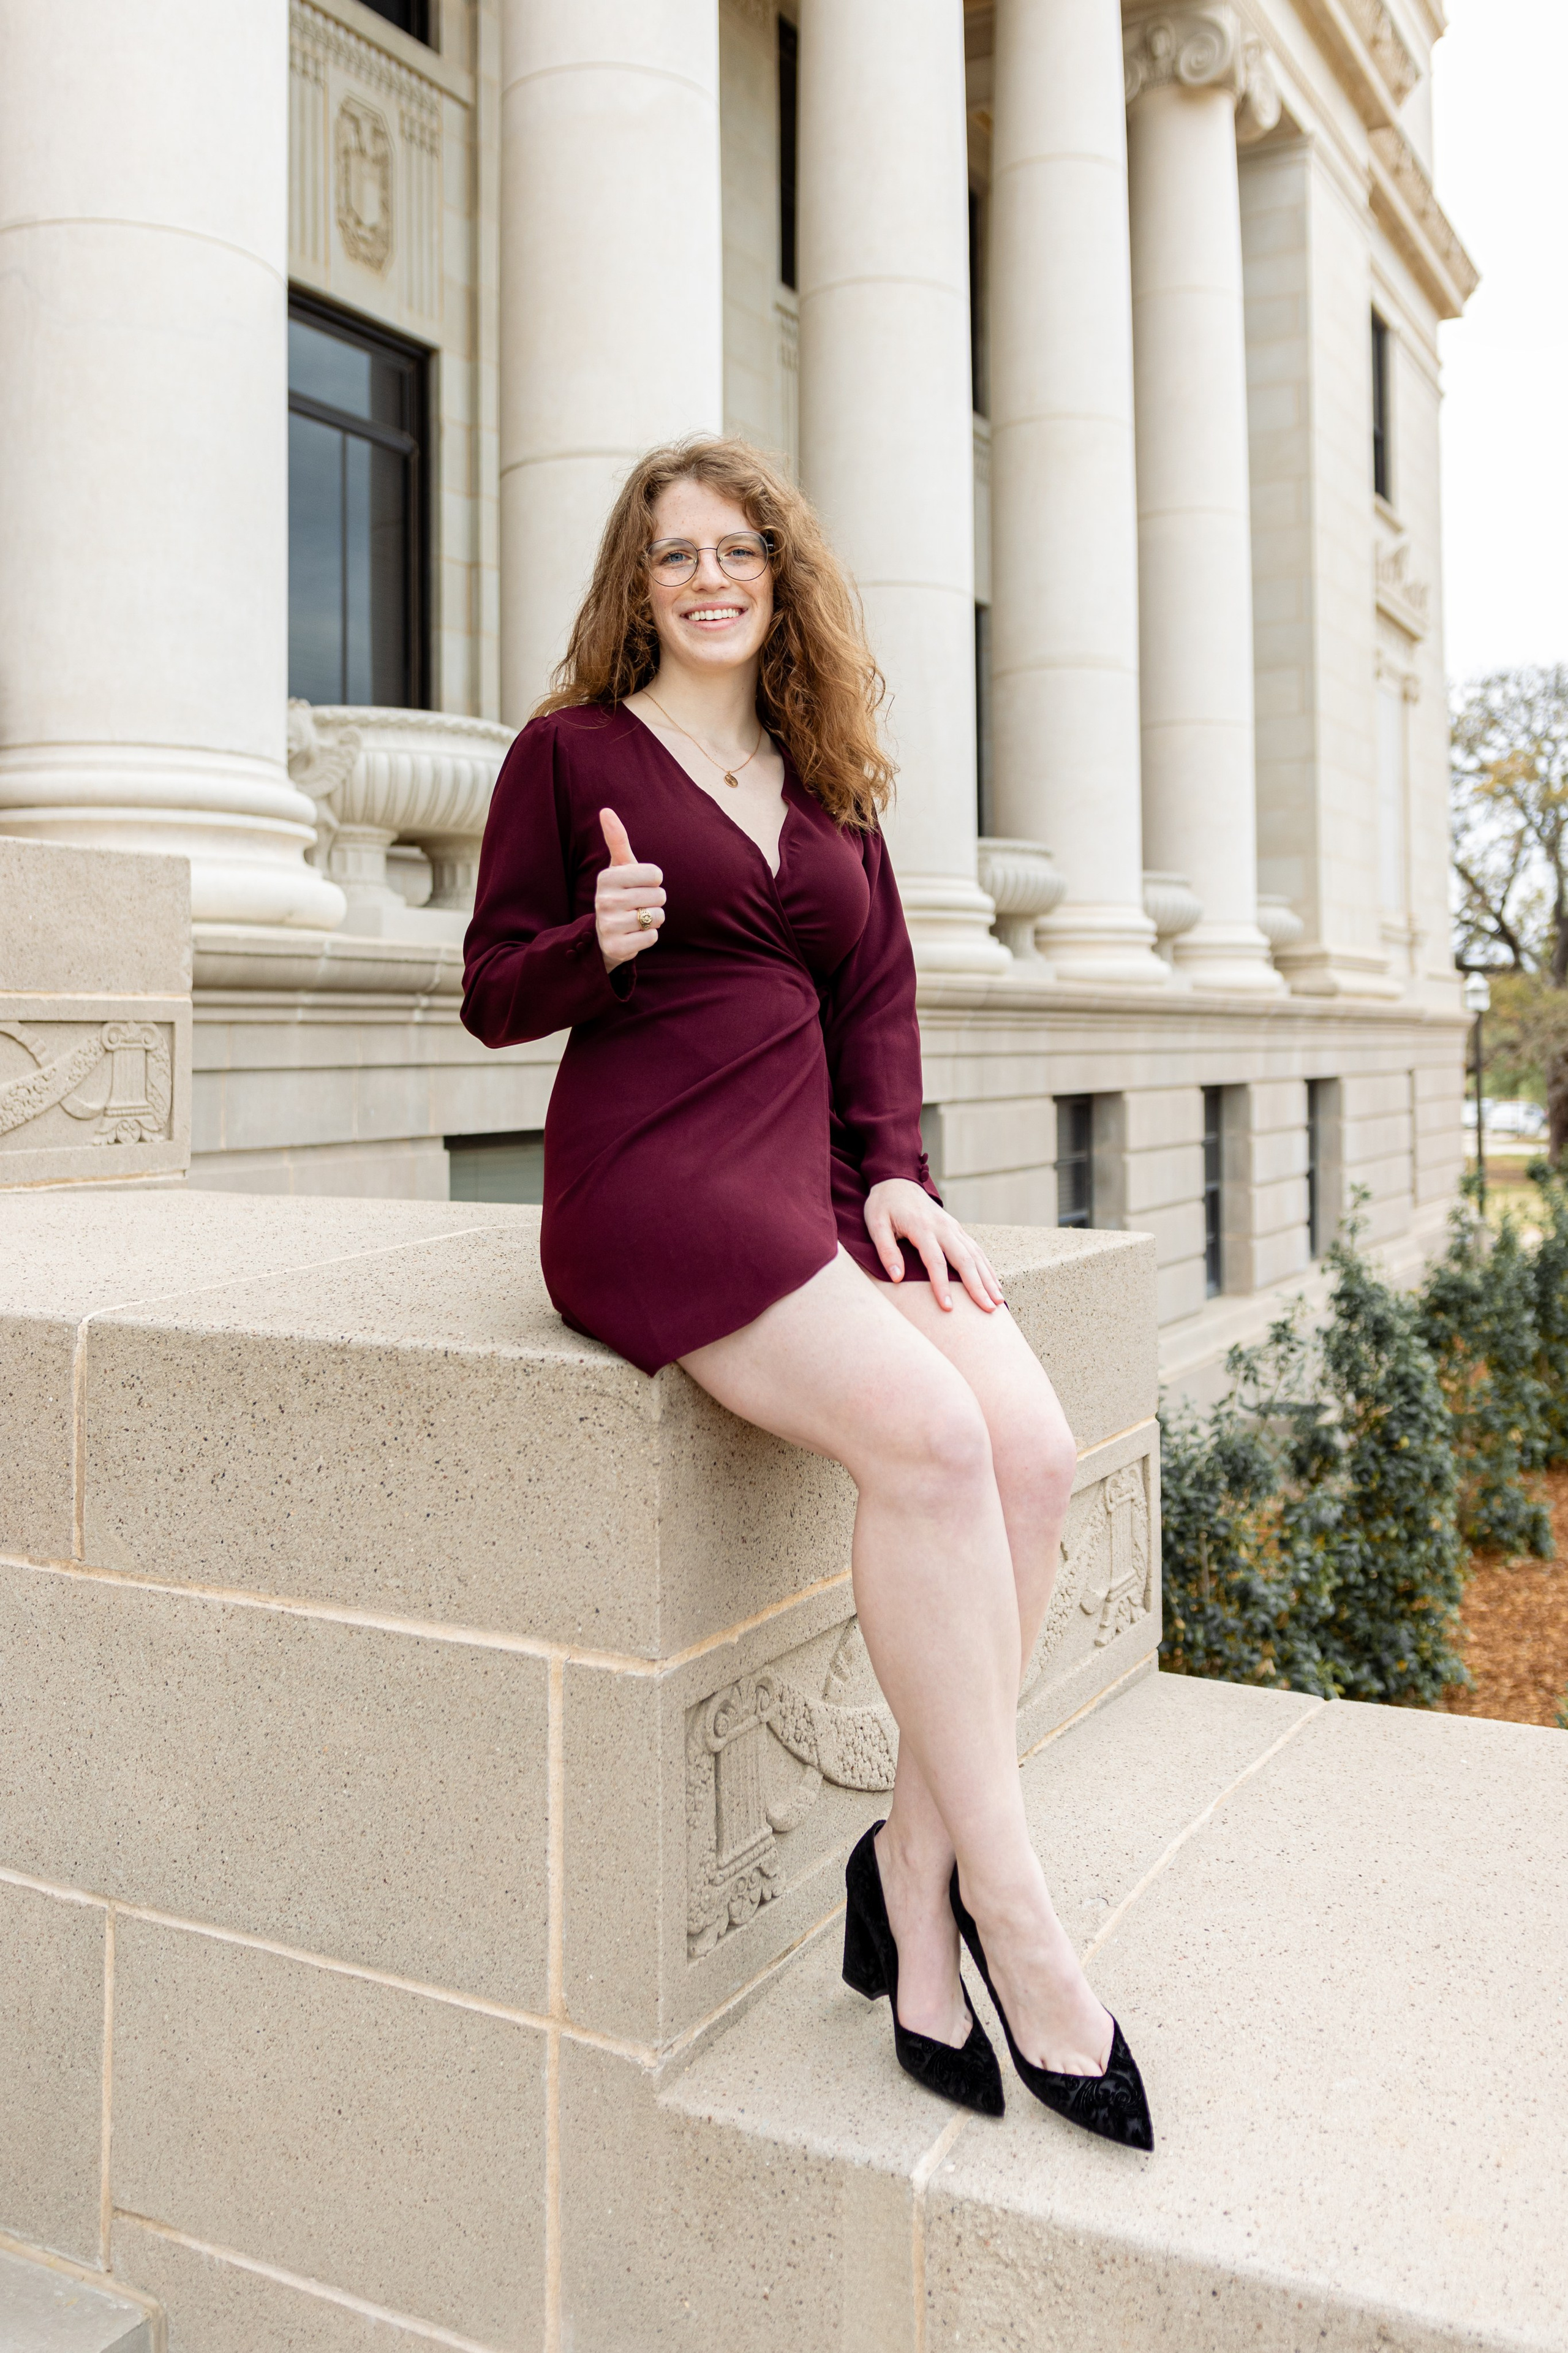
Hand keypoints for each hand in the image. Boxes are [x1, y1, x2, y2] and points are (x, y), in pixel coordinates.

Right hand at [596, 808, 664, 971]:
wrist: (604, 934)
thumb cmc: (620, 894)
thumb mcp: (619, 867)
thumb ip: (617, 840)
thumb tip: (605, 810)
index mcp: (607, 877)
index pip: (655, 874)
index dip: (653, 881)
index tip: (638, 886)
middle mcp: (604, 900)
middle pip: (659, 896)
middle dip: (655, 901)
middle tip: (638, 905)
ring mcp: (608, 925)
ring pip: (657, 917)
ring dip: (653, 920)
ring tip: (636, 919)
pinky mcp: (616, 947)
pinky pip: (652, 937)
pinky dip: (649, 937)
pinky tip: (634, 935)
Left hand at [863, 1179, 1004, 1312]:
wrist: (897, 1180)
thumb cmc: (883, 1205)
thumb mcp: (876, 1224)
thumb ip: (886, 1250)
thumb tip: (896, 1277)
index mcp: (922, 1227)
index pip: (935, 1261)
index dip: (942, 1286)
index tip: (948, 1308)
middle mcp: (943, 1227)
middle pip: (964, 1260)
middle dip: (978, 1286)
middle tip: (988, 1310)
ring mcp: (953, 1227)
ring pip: (975, 1255)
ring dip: (988, 1279)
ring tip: (997, 1302)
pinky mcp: (956, 1228)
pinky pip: (976, 1249)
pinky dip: (987, 1267)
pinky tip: (995, 1284)